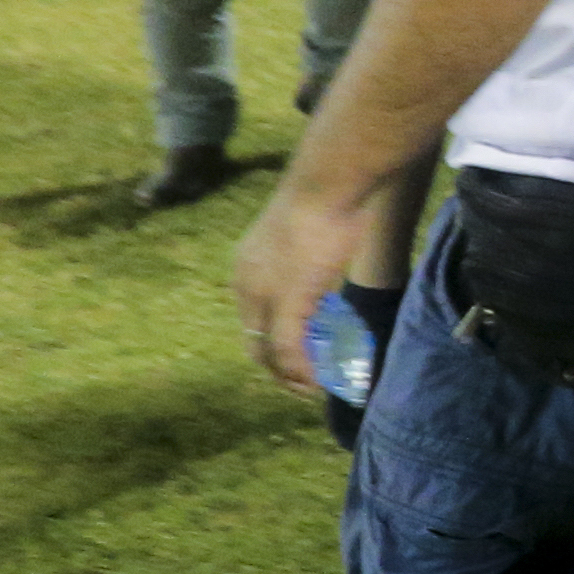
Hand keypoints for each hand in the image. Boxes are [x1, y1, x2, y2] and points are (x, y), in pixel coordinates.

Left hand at [232, 179, 369, 395]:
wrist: (327, 184)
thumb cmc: (327, 197)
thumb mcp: (309, 231)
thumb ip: (309, 257)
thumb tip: (328, 262)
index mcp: (247, 267)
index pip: (253, 320)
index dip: (274, 344)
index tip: (302, 357)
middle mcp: (246, 285)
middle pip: (255, 342)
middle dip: (279, 370)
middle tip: (306, 385)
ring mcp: (264, 296)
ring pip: (269, 352)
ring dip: (291, 376)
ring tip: (314, 390)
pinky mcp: (287, 302)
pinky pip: (289, 350)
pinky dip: (302, 371)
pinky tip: (319, 382)